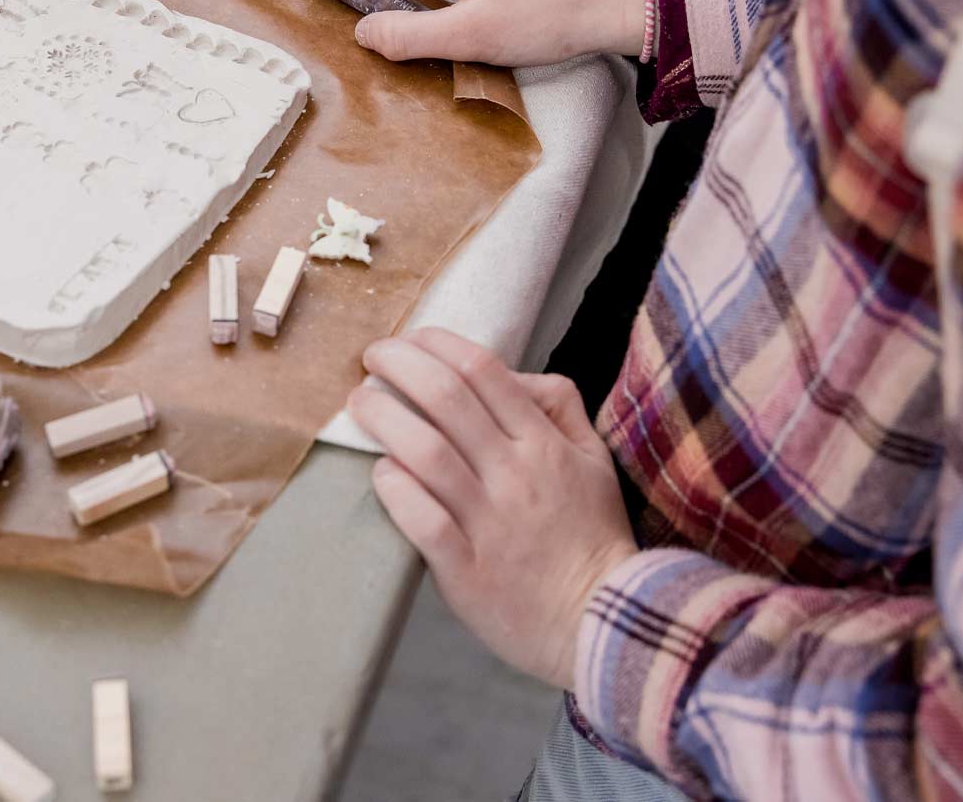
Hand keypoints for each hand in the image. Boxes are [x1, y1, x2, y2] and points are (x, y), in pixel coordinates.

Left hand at [348, 328, 637, 689]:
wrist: (603, 622)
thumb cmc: (591, 537)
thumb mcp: (594, 459)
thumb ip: (559, 406)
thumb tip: (512, 373)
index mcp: (543, 444)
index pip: (483, 371)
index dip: (436, 345)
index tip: (408, 341)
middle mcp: (515, 474)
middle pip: (446, 399)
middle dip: (399, 366)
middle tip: (371, 359)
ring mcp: (490, 522)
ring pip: (426, 452)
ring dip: (384, 418)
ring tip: (360, 403)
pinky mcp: (466, 569)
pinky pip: (423, 519)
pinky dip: (396, 489)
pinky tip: (381, 473)